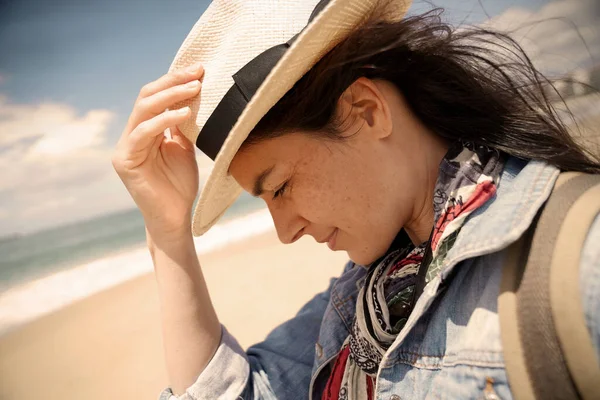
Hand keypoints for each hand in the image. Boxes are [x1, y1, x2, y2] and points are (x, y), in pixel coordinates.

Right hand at [112, 63, 203, 237]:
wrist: (175, 217)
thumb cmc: (180, 185)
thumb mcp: (184, 148)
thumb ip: (182, 125)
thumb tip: (193, 95)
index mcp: (145, 130)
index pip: (155, 96)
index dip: (175, 81)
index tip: (199, 70)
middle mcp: (132, 135)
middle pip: (147, 97)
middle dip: (173, 82)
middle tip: (197, 72)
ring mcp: (126, 147)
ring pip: (144, 110)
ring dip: (171, 96)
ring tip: (195, 89)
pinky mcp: (124, 161)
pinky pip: (143, 133)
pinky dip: (164, 120)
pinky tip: (185, 114)